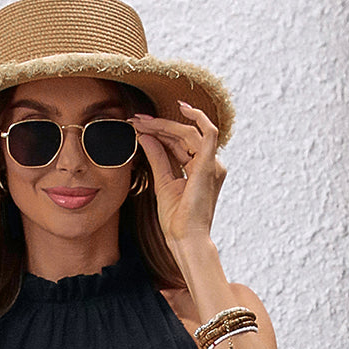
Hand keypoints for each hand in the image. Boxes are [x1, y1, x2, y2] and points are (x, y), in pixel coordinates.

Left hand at [131, 101, 226, 247]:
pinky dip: (198, 118)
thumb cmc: (176, 220)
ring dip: (165, 124)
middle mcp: (209, 165)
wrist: (185, 238)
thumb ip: (157, 158)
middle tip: (136, 119)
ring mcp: (212, 164)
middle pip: (183, 136)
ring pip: (189, 133)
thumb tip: (145, 137)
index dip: (159, 132)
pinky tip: (183, 108)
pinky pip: (209, 132)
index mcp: (199, 170)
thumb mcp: (162, 183)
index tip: (138, 126)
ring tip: (142, 121)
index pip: (179, 144)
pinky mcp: (210, 165)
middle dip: (158, 125)